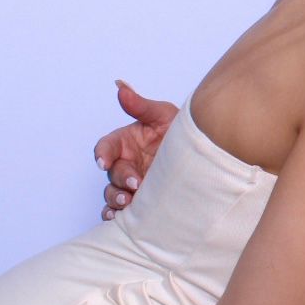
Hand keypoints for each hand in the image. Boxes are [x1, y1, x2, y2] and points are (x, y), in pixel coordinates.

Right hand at [94, 80, 176, 220]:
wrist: (203, 154)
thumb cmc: (179, 131)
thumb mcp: (163, 114)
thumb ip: (140, 105)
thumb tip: (120, 85)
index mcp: (125, 142)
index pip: (105, 147)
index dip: (102, 154)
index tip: (103, 161)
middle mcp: (125, 163)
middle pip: (112, 173)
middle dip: (120, 179)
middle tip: (135, 184)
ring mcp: (130, 182)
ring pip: (112, 193)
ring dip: (116, 199)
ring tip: (128, 203)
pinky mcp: (138, 199)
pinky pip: (117, 210)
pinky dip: (114, 215)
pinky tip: (119, 219)